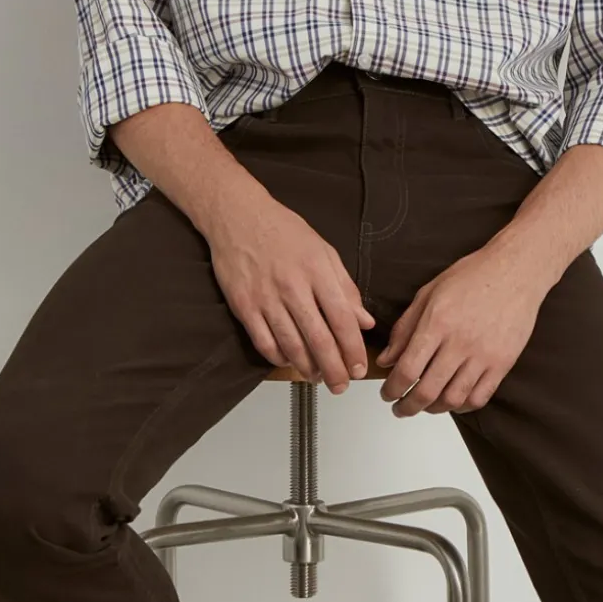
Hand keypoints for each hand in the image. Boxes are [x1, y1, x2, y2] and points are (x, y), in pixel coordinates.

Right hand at [206, 189, 374, 391]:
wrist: (238, 216)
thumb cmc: (282, 230)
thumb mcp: (323, 251)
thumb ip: (345, 287)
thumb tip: (364, 320)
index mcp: (317, 271)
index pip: (342, 319)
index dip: (353, 349)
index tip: (359, 367)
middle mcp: (293, 287)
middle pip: (319, 339)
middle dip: (334, 368)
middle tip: (341, 385)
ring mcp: (266, 298)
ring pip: (291, 345)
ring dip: (307, 368)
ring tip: (318, 378)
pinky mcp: (244, 306)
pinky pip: (263, 341)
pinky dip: (278, 357)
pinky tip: (289, 362)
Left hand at [372, 245, 546, 415]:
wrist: (516, 271)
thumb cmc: (473, 277)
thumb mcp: (428, 294)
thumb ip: (404, 328)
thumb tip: (387, 359)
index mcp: (437, 323)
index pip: (407, 369)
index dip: (391, 389)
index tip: (387, 393)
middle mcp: (460, 342)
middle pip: (427, 391)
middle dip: (407, 406)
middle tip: (399, 408)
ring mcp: (484, 355)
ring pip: (453, 399)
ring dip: (433, 409)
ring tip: (424, 406)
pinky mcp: (503, 363)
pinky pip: (480, 397)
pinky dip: (463, 407)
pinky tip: (453, 401)